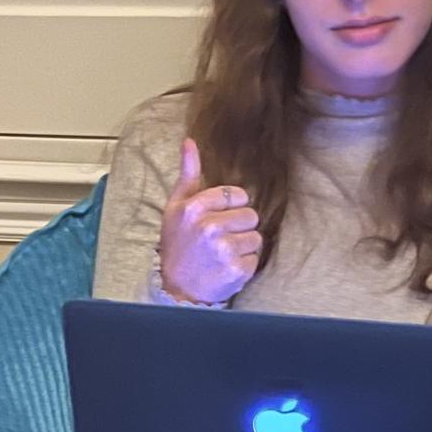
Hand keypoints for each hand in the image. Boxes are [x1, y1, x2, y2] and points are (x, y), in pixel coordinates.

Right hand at [159, 138, 261, 304]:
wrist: (176, 289)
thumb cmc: (177, 246)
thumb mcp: (176, 208)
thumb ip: (188, 175)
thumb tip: (189, 142)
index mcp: (194, 208)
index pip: (235, 195)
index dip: (231, 206)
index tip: (220, 217)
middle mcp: (209, 228)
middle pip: (250, 215)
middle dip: (239, 226)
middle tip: (220, 239)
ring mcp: (224, 250)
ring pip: (256, 237)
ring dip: (243, 246)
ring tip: (223, 254)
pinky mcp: (236, 270)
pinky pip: (255, 258)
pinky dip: (245, 264)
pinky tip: (227, 267)